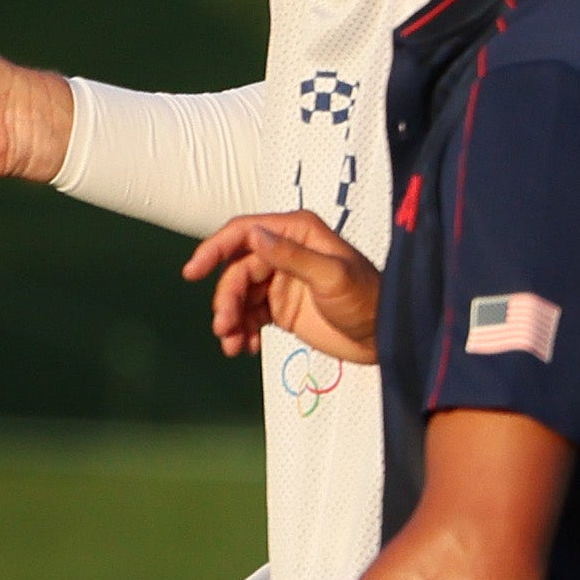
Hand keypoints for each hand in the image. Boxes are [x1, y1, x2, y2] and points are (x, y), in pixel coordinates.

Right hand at [190, 209, 383, 363]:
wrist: (386, 338)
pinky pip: (249, 315)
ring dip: (230, 318)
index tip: (193, 272)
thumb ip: (293, 257)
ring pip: (238, 295)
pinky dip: (242, 331)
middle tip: (224, 327)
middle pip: (236, 270)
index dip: (214, 249)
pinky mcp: (280, 307)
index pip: (244, 232)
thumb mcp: (333, 276)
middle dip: (225, 299)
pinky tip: (246, 348)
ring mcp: (280, 280)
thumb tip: (255, 236)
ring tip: (233, 344)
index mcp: (297, 232)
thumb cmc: (368, 300)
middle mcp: (284, 251)